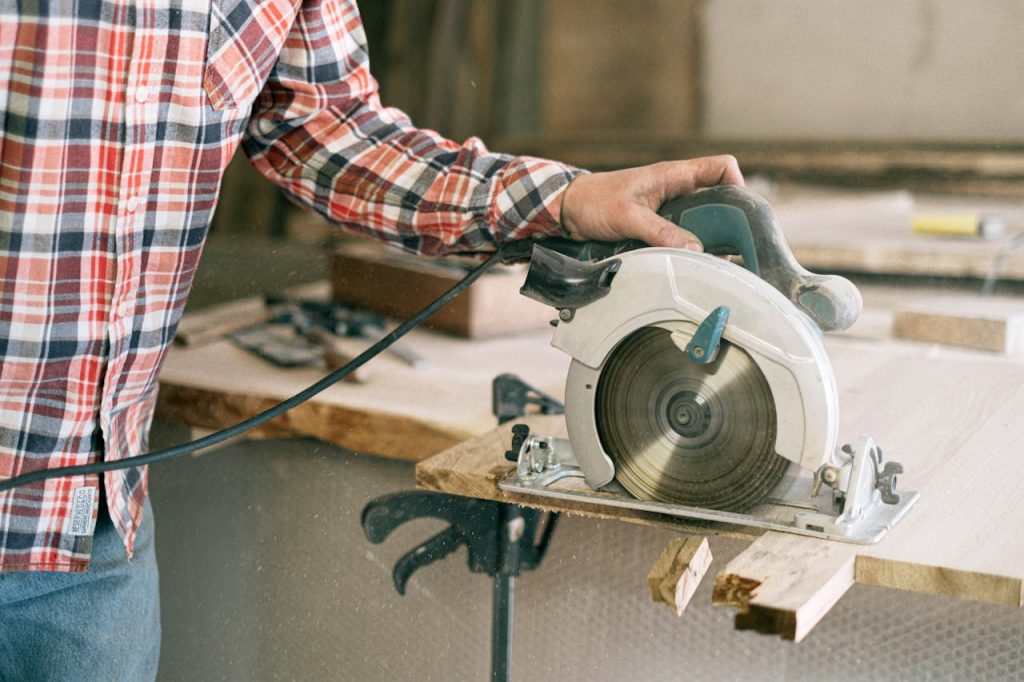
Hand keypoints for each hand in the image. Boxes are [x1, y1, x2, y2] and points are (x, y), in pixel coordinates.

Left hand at [559, 155, 743, 251]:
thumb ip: (661, 232)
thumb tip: (695, 249)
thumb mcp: (628, 217)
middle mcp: (677, 190)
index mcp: (674, 175)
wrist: (568, 210)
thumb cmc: (594, 201)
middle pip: (718, 201)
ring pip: (702, 223)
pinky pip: (683, 237)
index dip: (738, 185)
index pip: (722, 167)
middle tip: (729, 249)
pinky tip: (687, 264)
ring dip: (706, 241)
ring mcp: (669, 209)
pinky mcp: (659, 226)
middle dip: (726, 224)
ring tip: (710, 262)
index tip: (739, 214)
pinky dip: (687, 249)